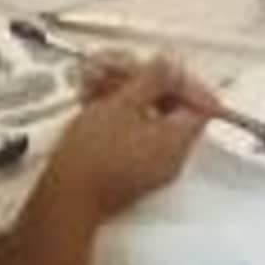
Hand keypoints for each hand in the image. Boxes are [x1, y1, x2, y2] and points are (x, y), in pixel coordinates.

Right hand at [54, 52, 220, 217]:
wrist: (66, 198)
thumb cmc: (92, 159)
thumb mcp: (122, 105)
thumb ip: (151, 80)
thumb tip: (170, 66)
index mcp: (177, 141)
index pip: (198, 104)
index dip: (180, 80)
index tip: (160, 66)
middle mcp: (170, 158)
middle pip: (170, 110)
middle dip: (143, 84)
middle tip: (119, 69)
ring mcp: (150, 168)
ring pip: (146, 121)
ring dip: (124, 97)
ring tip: (96, 82)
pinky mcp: (130, 173)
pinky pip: (133, 137)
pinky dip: (117, 118)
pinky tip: (92, 102)